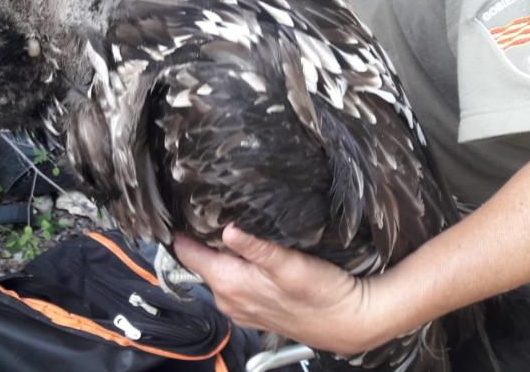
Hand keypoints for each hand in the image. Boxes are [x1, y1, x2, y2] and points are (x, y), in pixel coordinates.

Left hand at [174, 224, 391, 354]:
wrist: (347, 322)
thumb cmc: (321, 294)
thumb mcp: (289, 265)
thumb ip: (255, 247)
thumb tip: (229, 229)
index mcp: (228, 284)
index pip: (186, 252)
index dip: (182, 229)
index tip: (182, 206)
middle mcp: (226, 299)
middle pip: (199, 261)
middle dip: (201, 237)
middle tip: (209, 207)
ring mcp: (238, 307)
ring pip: (216, 272)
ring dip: (218, 252)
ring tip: (229, 224)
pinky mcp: (252, 311)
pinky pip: (231, 284)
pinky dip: (233, 267)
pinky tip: (246, 254)